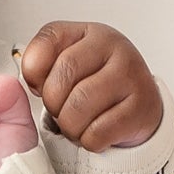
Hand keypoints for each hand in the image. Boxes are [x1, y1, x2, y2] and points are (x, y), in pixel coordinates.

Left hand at [21, 21, 162, 150]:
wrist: (141, 104)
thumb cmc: (99, 83)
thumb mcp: (70, 62)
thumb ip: (43, 62)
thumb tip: (32, 81)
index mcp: (89, 33)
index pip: (47, 43)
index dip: (34, 71)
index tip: (40, 85)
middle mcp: (113, 47)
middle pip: (61, 80)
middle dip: (53, 104)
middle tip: (61, 110)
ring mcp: (130, 76)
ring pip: (78, 109)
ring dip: (69, 127)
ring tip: (77, 125)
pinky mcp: (141, 108)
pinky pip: (97, 133)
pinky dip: (88, 141)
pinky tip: (95, 133)